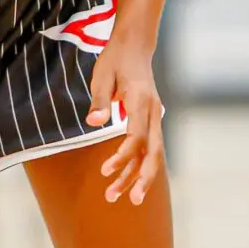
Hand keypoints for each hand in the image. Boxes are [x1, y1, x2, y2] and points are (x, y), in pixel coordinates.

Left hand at [86, 35, 163, 205]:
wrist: (134, 45)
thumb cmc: (115, 58)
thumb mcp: (102, 74)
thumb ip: (100, 100)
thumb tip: (94, 123)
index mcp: (141, 100)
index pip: (136, 136)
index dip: (122, 156)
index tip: (105, 171)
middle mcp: (153, 111)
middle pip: (153, 152)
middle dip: (143, 178)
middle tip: (132, 202)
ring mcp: (155, 116)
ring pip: (152, 153)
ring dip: (138, 176)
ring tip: (117, 196)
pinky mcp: (150, 119)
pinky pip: (148, 146)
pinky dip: (138, 163)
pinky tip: (126, 180)